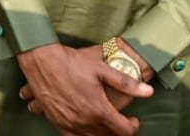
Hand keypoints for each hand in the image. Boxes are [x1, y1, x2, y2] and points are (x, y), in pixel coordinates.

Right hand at [17, 43, 152, 135]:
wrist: (41, 61)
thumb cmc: (70, 62)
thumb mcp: (100, 68)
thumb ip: (125, 82)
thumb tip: (148, 91)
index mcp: (98, 110)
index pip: (124, 130)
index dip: (133, 126)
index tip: (134, 120)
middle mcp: (85, 121)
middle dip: (118, 131)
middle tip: (120, 121)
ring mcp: (70, 124)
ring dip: (102, 134)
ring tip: (104, 124)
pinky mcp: (57, 122)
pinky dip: (83, 135)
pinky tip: (85, 126)